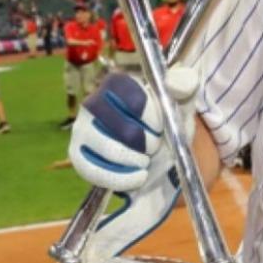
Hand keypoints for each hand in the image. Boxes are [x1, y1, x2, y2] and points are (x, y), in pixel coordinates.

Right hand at [68, 66, 198, 191]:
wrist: (158, 159)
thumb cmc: (168, 124)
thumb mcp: (182, 104)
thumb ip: (184, 86)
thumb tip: (173, 84)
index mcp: (117, 84)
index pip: (132, 96)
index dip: (152, 115)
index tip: (161, 125)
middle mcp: (92, 102)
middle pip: (124, 128)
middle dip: (148, 142)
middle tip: (155, 144)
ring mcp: (82, 129)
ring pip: (111, 150)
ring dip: (138, 160)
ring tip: (145, 158)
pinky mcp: (78, 156)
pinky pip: (96, 171)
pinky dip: (124, 178)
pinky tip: (138, 176)